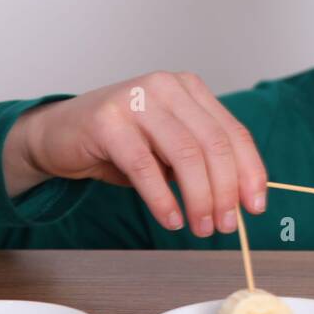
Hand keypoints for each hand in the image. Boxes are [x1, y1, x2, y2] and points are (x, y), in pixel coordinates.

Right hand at [3, 71, 266, 235]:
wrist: (57, 135)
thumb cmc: (120, 144)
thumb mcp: (169, 149)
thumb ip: (203, 162)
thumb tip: (241, 200)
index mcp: (190, 89)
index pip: (234, 133)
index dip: (250, 172)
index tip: (256, 206)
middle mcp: (167, 87)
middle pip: (214, 145)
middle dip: (225, 192)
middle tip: (225, 225)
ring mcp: (137, 99)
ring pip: (186, 155)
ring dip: (199, 198)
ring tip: (201, 227)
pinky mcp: (107, 121)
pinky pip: (145, 166)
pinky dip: (162, 199)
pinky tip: (171, 219)